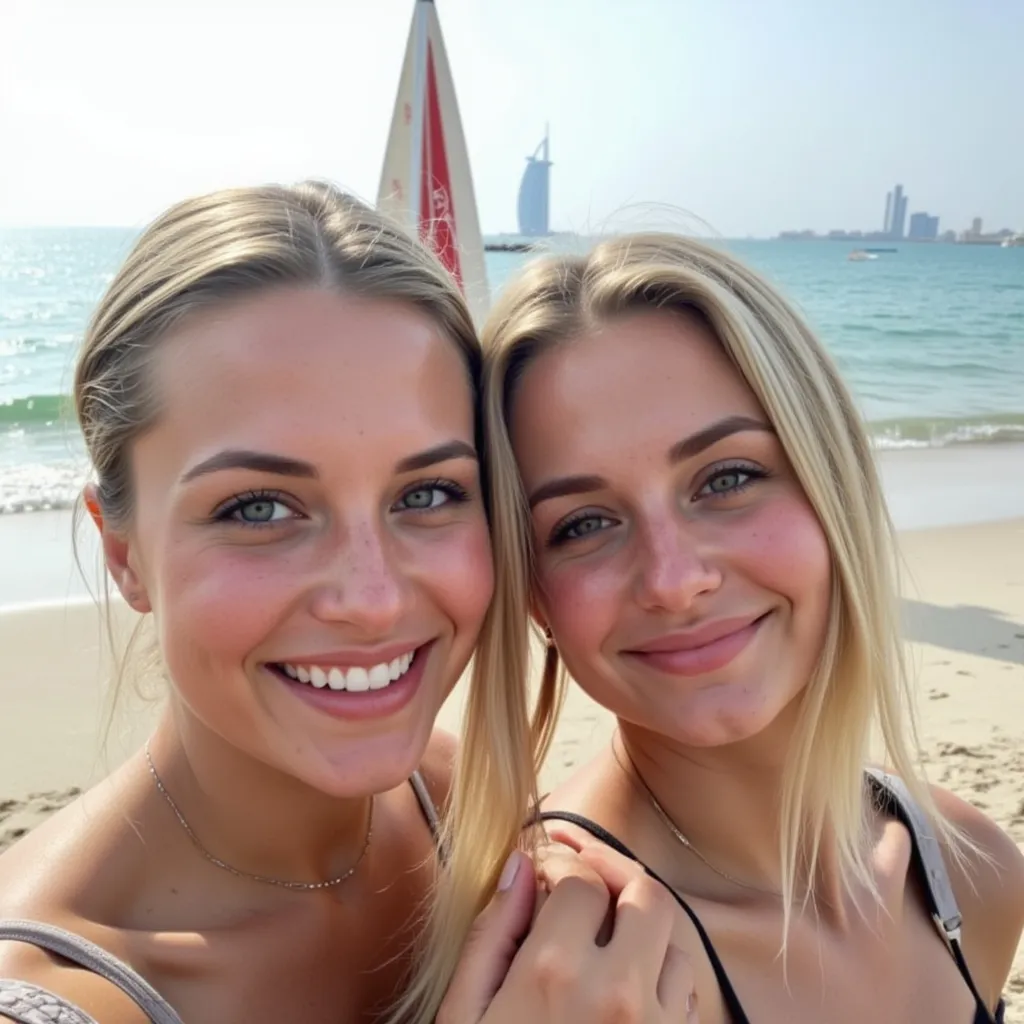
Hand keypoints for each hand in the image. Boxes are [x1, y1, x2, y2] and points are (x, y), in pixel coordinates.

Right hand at [438, 840, 696, 1023]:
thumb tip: (521, 866)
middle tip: (584, 873)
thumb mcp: (462, 1016)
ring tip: (603, 930)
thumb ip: (490, 936)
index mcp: (553, 974)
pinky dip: (662, 972)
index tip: (545, 871)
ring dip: (640, 927)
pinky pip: (687, 991)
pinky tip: (626, 977)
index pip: (579, 878)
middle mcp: (616, 993)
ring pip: (673, 939)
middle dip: (615, 872)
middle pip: (644, 893)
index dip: (561, 863)